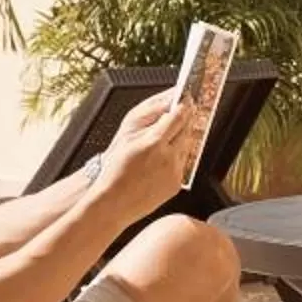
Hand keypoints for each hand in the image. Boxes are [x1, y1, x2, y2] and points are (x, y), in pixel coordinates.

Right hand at [92, 93, 198, 214]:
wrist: (114, 202)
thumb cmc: (114, 171)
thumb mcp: (127, 138)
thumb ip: (150, 122)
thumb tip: (167, 110)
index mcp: (154, 142)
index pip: (178, 117)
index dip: (184, 105)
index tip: (186, 99)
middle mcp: (168, 157)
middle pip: (186, 130)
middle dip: (186, 118)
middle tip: (186, 109)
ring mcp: (174, 172)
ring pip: (187, 147)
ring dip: (183, 136)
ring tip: (173, 132)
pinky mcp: (176, 184)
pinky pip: (183, 164)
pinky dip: (178, 156)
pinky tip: (167, 154)